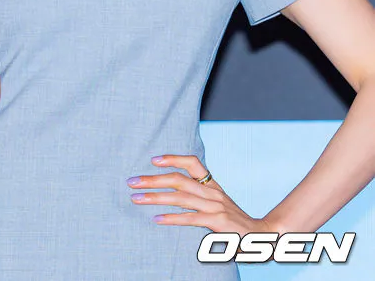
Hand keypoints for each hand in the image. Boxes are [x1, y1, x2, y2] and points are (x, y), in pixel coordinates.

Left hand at [127, 154, 275, 241]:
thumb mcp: (217, 203)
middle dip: (152, 179)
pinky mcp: (217, 222)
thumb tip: (173, 191)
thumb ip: (199, 196)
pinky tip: (156, 219)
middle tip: (132, 181)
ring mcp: (215, 206)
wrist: (262, 236)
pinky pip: (190, 218)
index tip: (153, 160)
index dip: (172, 158)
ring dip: (156, 197)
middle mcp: (212, 192)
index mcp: (212, 185)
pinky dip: (172, 218)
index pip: (192, 163)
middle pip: (178, 179)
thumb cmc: (234, 221)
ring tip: (137, 198)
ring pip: (180, 197)